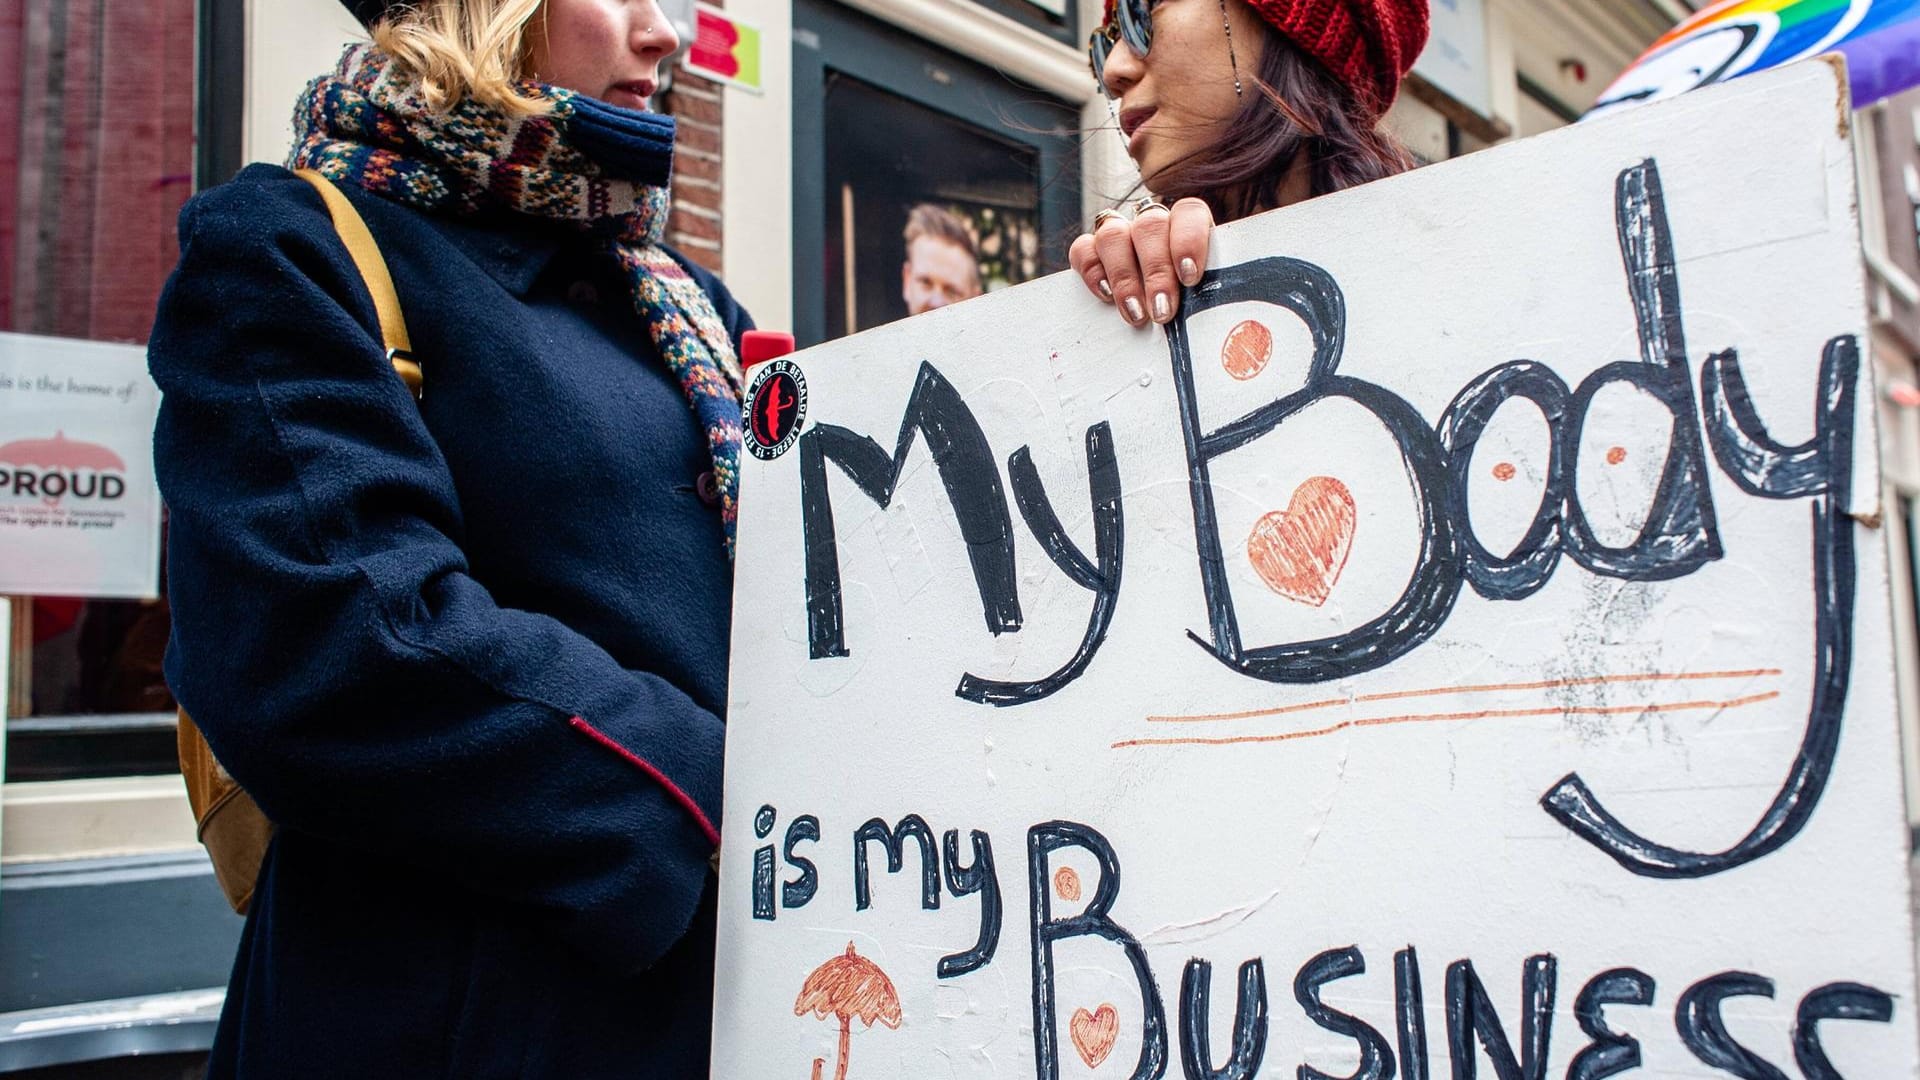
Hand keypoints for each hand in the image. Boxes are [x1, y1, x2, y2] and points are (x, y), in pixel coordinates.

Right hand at [1068, 197, 1214, 327]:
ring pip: (1113, 234)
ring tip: (1135, 313)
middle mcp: (1152, 224)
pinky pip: (1083, 248)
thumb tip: (1240, 307)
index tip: (1190, 277)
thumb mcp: (1212, 291)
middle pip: (1149, 227)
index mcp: (1188, 224)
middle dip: (1156, 271)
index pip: (1188, 212)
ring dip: (1124, 276)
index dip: (1188, 241)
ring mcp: (1120, 235)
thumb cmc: (1194, 302)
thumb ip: (1219, 289)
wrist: (1160, 318)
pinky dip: (1092, 270)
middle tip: (1163, 310)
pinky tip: (1106, 295)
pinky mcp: (1093, 252)